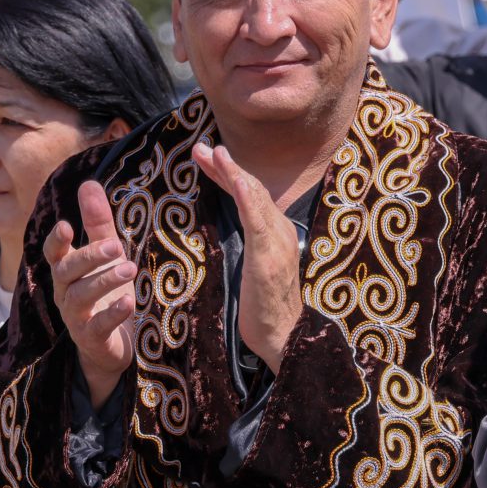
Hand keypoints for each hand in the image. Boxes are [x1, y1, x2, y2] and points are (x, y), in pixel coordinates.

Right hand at [44, 181, 137, 409]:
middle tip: (116, 247)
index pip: (54, 252)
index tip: (67, 225)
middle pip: (67, 272)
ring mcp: (75, 318)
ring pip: (80, 296)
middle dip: (89, 257)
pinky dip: (111, 314)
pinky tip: (128, 303)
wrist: (111, 346)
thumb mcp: (106, 256)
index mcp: (66, 271)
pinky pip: (97, 326)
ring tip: (129, 269)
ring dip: (104, 281)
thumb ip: (97, 224)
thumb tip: (88, 183)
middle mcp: (65, 293)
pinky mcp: (91, 339)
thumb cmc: (106, 294)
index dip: (57, 240)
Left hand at [191, 138, 303, 372]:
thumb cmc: (266, 311)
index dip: (229, 175)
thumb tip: (240, 233)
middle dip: (226, 167)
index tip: (208, 159)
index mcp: (276, 234)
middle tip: (201, 147)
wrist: (285, 339)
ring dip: (232, 171)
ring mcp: (277, 242)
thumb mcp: (256, 271)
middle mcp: (280, 232)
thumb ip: (252, 247)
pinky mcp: (269, 256)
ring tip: (213, 152)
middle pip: (251, 190)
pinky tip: (234, 176)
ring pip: (254, 197)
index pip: (251, 196)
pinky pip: (256, 218)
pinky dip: (245, 194)